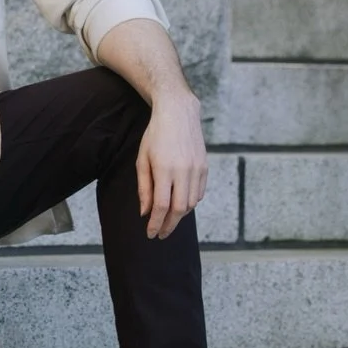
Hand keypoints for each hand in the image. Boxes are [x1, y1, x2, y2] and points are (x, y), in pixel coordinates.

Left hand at [135, 95, 207, 238]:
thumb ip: (144, 187)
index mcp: (164, 169)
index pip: (161, 206)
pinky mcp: (205, 167)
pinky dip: (190, 203)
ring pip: (191, 203)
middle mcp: (183, 171)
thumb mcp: (142, 160)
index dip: (156, 223)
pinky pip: (199, 193)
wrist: (178, 113)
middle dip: (169, 225)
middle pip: (179, 209)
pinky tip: (181, 205)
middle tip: (161, 234)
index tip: (150, 234)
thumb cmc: (155, 135)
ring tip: (169, 219)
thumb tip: (145, 212)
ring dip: (180, 215)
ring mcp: (197, 169)